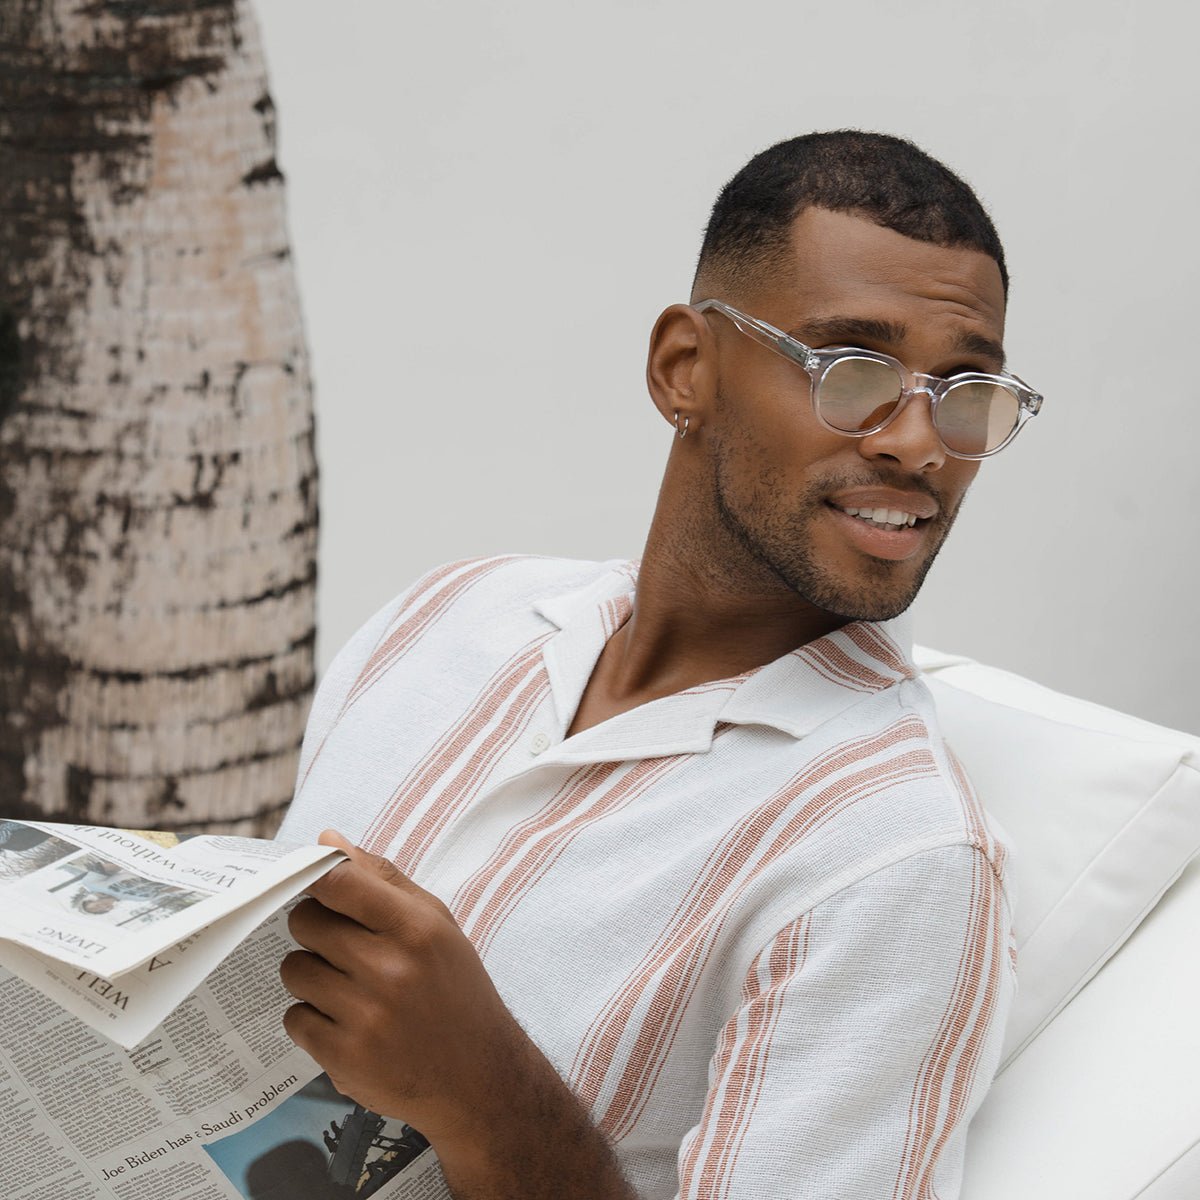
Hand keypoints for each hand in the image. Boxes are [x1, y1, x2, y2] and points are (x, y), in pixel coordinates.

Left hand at [280, 830, 525, 1142]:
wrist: (478, 1076)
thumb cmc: (455, 987)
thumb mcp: (436, 923)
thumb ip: (382, 878)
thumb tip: (328, 840)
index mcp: (416, 928)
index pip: (340, 881)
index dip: (315, 876)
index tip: (311, 882)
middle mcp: (390, 970)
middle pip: (306, 922)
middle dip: (314, 927)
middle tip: (339, 943)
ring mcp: (365, 1017)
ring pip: (294, 970)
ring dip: (310, 973)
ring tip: (344, 984)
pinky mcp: (345, 1058)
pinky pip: (294, 1018)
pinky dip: (311, 1018)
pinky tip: (344, 1020)